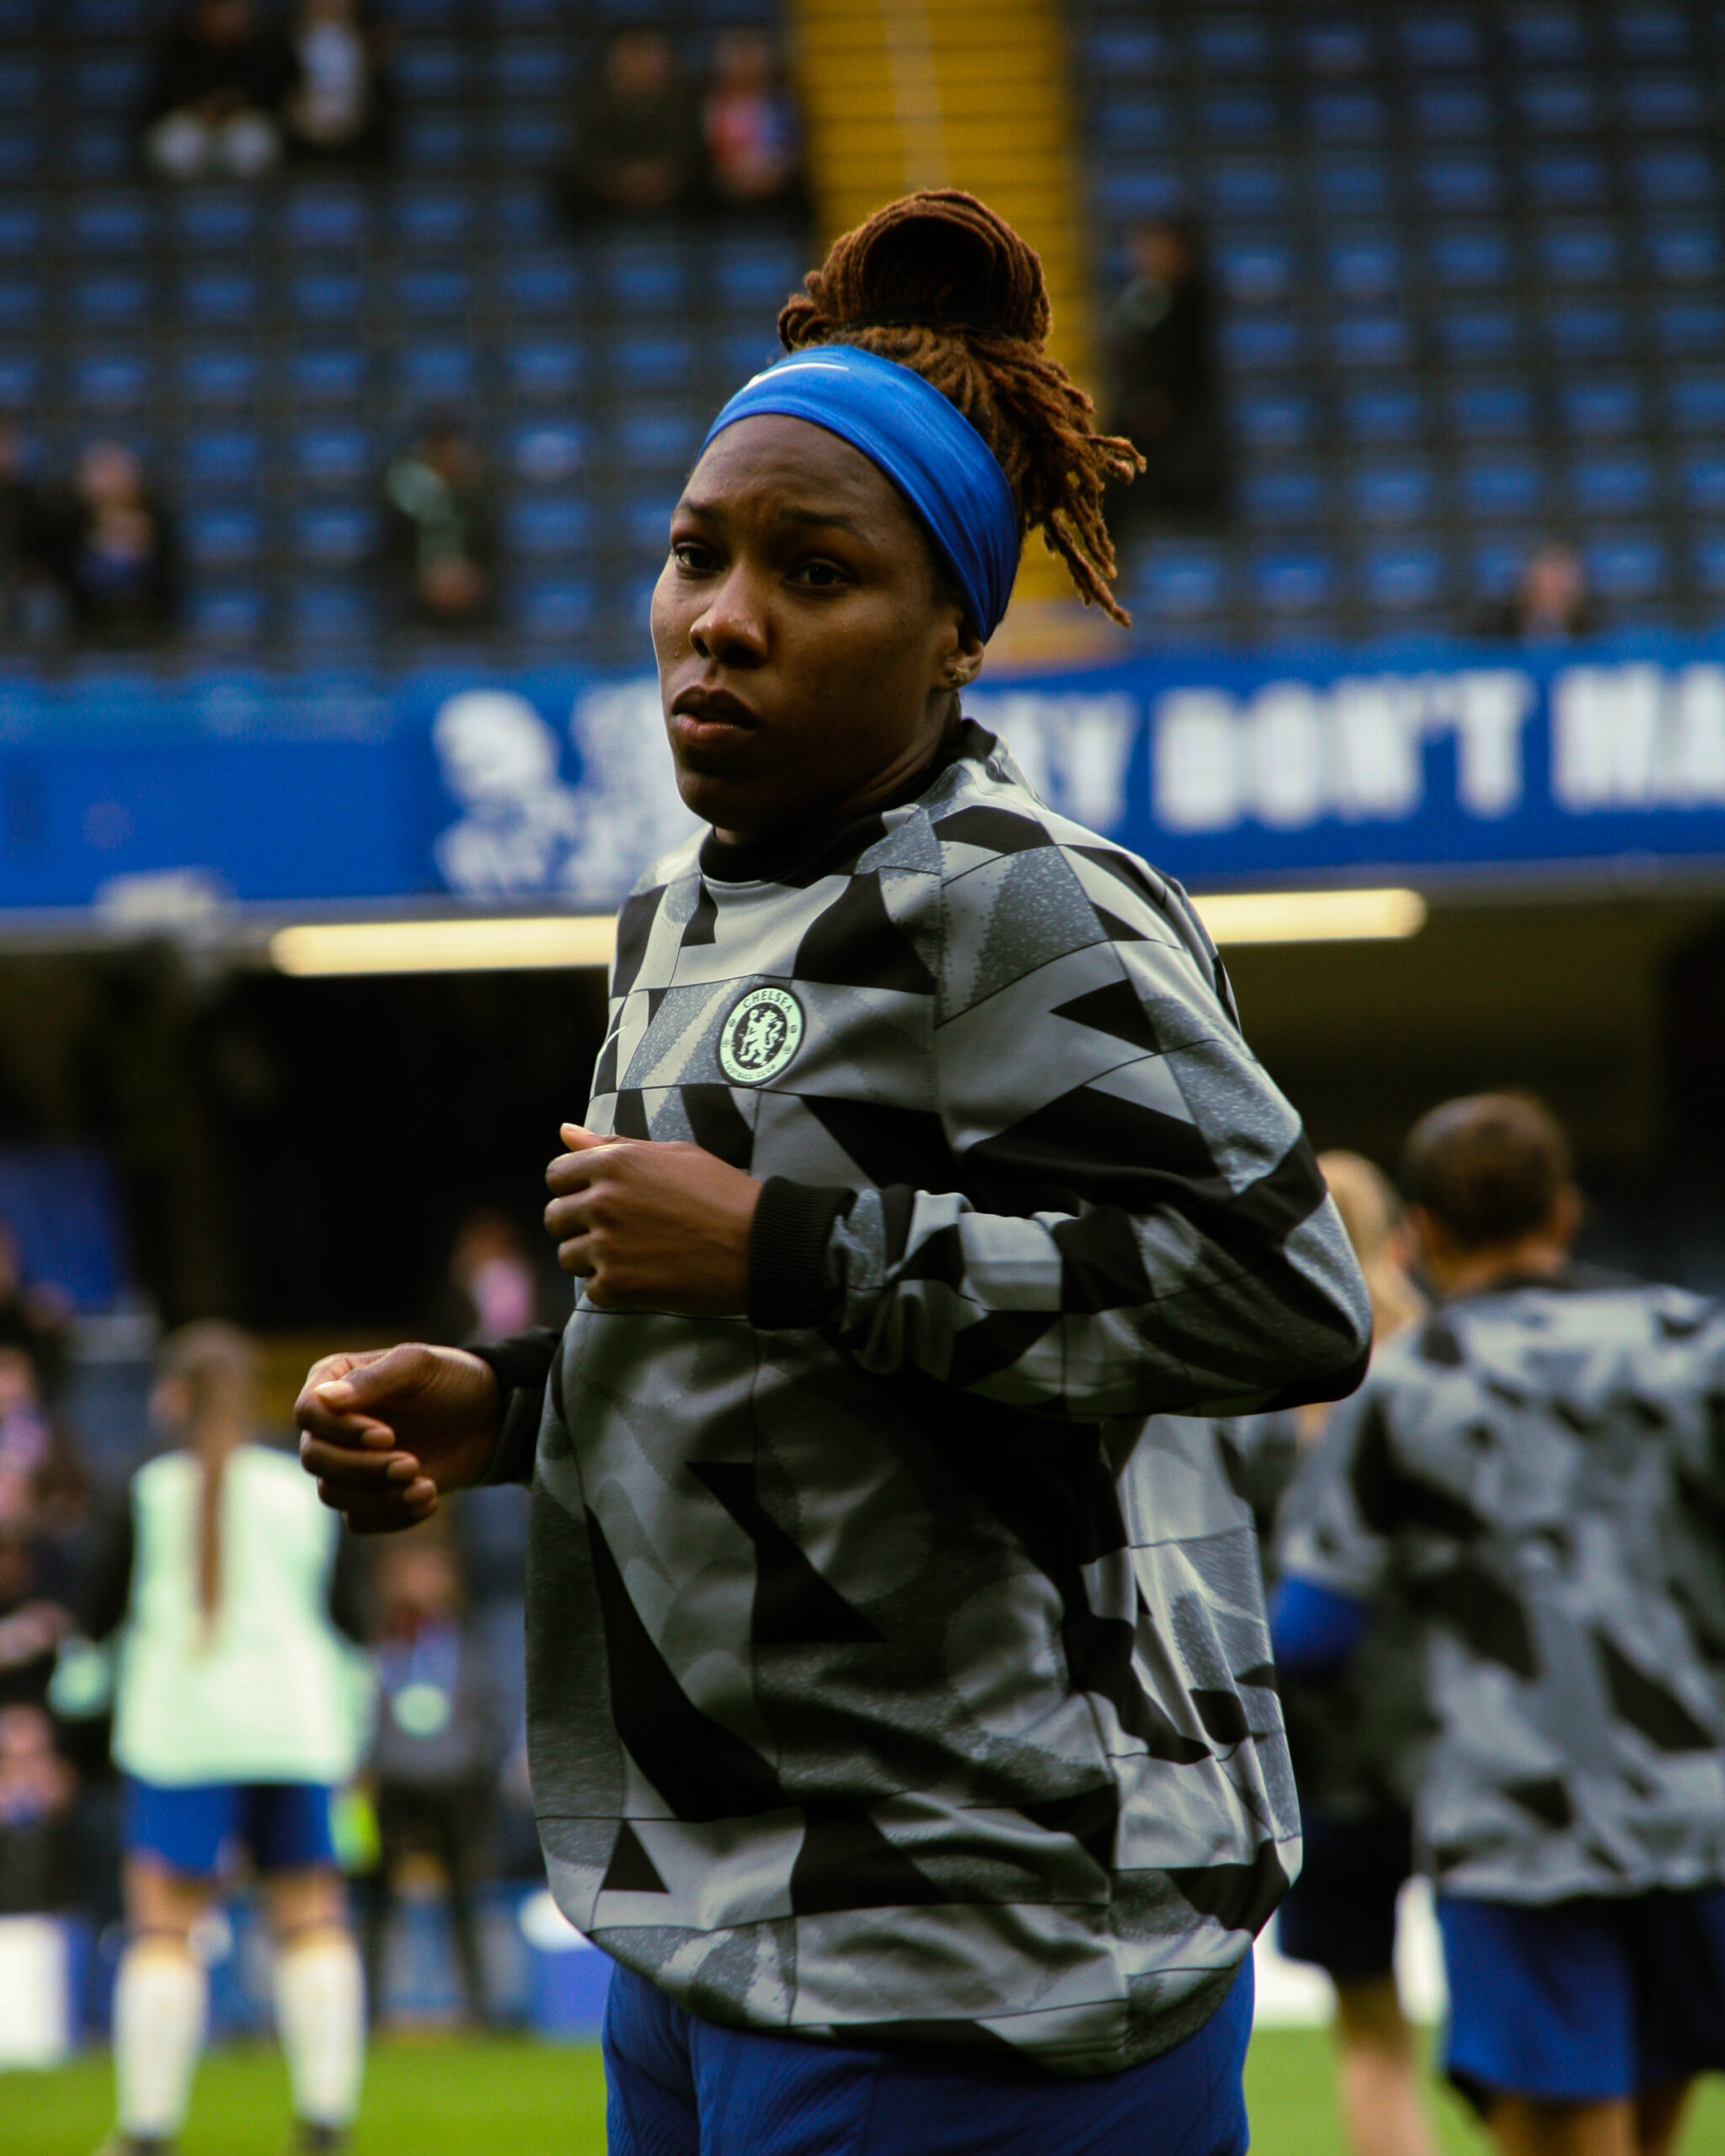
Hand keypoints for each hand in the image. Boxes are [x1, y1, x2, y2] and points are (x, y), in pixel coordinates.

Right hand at [295, 1344, 502, 1533]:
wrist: (488, 1418)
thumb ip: (374, 1378)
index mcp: (331, 1381)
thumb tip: (325, 1398)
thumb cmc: (451, 1380)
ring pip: (332, 1494)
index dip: (341, 1431)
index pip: (309, 1413)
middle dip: (363, 1468)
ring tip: (426, 1488)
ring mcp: (345, 1462)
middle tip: (412, 1464)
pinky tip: (429, 1500)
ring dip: (379, 1497)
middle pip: (315, 1458)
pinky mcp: (366, 1494)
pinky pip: (358, 1520)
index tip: (388, 1436)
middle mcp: (329, 1425)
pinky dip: (392, 1516)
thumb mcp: (419, 1366)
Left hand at [544, 1123, 760, 1313]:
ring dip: (594, 1259)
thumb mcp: (673, 1154)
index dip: (575, 1188)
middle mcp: (602, 1201)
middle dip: (578, 1225)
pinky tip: (647, 1276)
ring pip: (568, 1256)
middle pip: (555, 1218)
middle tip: (618, 1231)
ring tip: (636, 1255)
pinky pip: (591, 1290)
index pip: (556, 1175)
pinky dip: (614, 1288)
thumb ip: (613, 1145)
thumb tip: (565, 1131)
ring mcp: (607, 1245)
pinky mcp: (618, 1284)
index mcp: (614, 1163)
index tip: (599, 1199)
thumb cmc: (723, 1194)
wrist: (761, 1245)